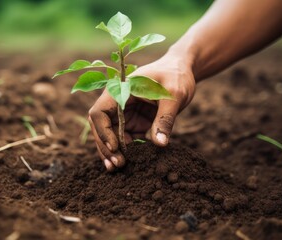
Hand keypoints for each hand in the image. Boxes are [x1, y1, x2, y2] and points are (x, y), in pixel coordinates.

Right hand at [88, 52, 195, 170]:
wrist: (182, 71)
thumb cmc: (176, 76)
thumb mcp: (174, 95)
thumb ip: (165, 118)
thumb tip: (159, 144)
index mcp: (120, 90)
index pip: (99, 112)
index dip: (103, 131)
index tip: (116, 147)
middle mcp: (117, 102)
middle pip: (101, 127)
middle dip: (106, 146)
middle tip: (118, 164)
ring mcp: (124, 113)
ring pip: (111, 135)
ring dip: (113, 152)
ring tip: (119, 168)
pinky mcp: (134, 122)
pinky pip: (125, 139)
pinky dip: (126, 151)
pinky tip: (130, 164)